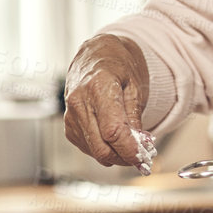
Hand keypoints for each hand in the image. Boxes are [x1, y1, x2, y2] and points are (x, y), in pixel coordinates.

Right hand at [64, 35, 151, 167]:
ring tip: (132, 145)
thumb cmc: (118, 66)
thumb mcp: (135, 86)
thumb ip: (135, 118)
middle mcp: (79, 102)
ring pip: (94, 151)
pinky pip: (88, 147)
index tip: (144, 157)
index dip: (129, 150)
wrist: (95, 55)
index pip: (113, 131)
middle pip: (101, 146)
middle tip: (142, 156)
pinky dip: (104, 149)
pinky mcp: (68, 125)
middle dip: (124, 157)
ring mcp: (70, 115)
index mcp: (98, 87)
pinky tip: (115, 138)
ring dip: (116, 155)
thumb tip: (140, 146)